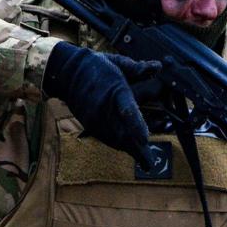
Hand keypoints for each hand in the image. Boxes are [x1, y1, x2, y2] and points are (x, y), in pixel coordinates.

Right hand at [42, 41, 162, 168]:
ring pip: (115, 140)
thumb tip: (158, 66)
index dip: (136, 126)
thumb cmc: (98, 66)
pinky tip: (131, 150)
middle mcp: (104, 107)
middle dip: (138, 150)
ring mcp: (95, 118)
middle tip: (150, 163)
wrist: (68, 72)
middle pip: (122, 133)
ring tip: (145, 162)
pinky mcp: (90, 125)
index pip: (127, 110)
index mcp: (115, 90)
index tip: (145, 140)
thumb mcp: (119, 63)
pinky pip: (107, 139)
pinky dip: (120, 145)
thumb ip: (139, 69)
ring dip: (130, 151)